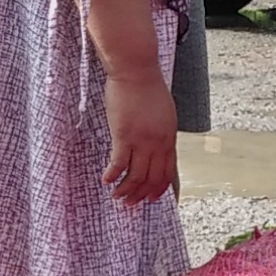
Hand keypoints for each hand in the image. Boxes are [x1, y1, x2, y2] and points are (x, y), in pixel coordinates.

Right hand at [103, 69, 177, 206]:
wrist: (136, 70)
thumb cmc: (147, 87)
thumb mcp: (164, 113)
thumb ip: (162, 132)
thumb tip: (158, 147)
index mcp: (169, 137)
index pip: (168, 172)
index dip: (160, 189)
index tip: (153, 200)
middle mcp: (158, 143)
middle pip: (152, 178)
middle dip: (142, 195)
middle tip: (131, 204)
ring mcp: (142, 141)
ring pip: (136, 176)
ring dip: (126, 190)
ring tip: (117, 197)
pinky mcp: (124, 135)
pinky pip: (119, 163)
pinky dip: (113, 175)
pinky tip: (106, 180)